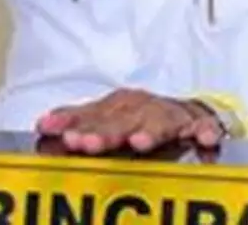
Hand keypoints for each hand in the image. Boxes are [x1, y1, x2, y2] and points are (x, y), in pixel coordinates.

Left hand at [35, 89, 224, 154]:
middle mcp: (142, 107)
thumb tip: (43, 124)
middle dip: (103, 131)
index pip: (92, 113)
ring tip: (138, 142)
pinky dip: (205, 131)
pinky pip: (204, 127)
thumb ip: (78, 120)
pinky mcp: (198, 124)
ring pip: (159, 122)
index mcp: (118, 106)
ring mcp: (170, 116)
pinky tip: (204, 139)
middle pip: (121, 119)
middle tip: (84, 142)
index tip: (54, 130)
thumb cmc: (141, 116)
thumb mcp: (109, 116)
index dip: (72, 121)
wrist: (189, 111)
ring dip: (149, 131)